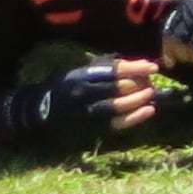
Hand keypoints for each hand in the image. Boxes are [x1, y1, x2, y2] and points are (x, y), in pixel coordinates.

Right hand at [0, 57, 158, 145]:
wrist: (39, 111)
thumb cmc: (67, 86)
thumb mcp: (81, 71)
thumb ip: (105, 69)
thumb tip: (138, 66)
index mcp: (81, 76)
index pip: (112, 71)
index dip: (135, 68)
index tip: (153, 67)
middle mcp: (82, 94)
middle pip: (115, 88)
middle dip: (138, 85)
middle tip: (152, 82)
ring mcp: (85, 113)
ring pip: (115, 107)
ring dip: (137, 101)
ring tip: (151, 94)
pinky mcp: (88, 128)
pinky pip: (114, 124)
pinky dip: (133, 118)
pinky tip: (149, 111)